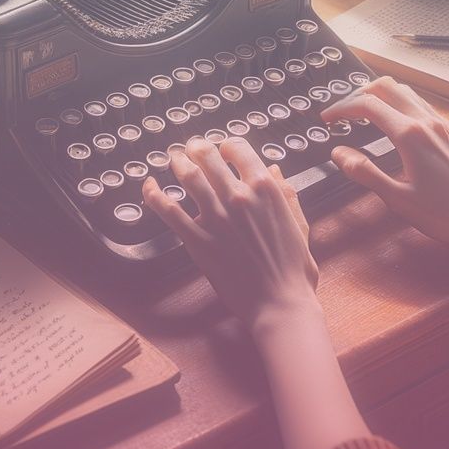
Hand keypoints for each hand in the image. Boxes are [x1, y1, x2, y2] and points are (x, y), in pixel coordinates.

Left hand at [143, 137, 321, 339]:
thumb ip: (287, 194)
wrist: (280, 303)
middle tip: (191, 149)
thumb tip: (274, 169)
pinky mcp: (197, 239)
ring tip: (174, 159)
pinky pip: (169, 210)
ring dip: (178, 163)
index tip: (222, 149)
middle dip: (196, 148)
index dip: (227, 145)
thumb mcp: (300, 224)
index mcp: (265, 189)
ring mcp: (216, 218)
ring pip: (188, 177)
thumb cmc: (294, 268)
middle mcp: (238, 197)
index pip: (238, 149)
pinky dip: (154, 194)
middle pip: (207, 156)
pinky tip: (148, 185)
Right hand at [323, 77, 448, 252]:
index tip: (327, 120)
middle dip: (359, 94)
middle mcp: (426, 122)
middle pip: (386, 86)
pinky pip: (419, 104)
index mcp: (410, 135)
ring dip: (380, 95)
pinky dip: (399, 104)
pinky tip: (393, 124)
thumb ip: (365, 172)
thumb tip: (339, 152)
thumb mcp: (397, 198)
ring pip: (405, 92)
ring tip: (363, 114)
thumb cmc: (443, 213)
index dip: (342, 108)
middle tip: (343, 113)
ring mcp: (440, 124)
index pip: (368, 105)